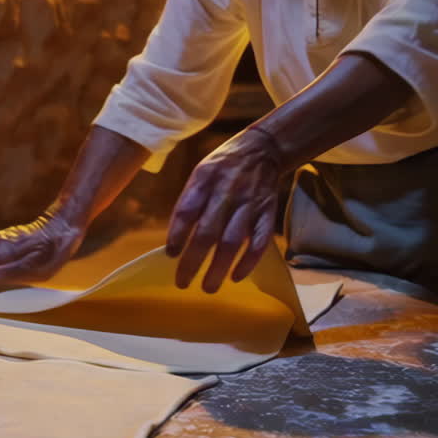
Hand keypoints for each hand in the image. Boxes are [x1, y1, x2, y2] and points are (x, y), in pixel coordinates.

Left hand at [166, 127, 287, 292]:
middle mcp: (226, 192)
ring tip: (208, 287)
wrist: (263, 149)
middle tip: (182, 282)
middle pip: (207, 232)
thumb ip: (189, 202)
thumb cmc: (222, 168)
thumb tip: (176, 240)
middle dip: (193, 261)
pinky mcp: (267, 212)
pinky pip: (259, 241)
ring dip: (219, 267)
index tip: (170, 255)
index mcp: (204, 180)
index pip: (187, 211)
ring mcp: (248, 204)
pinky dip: (248, 261)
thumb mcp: (200, 174)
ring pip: (232, 241)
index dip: (177, 235)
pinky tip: (237, 276)